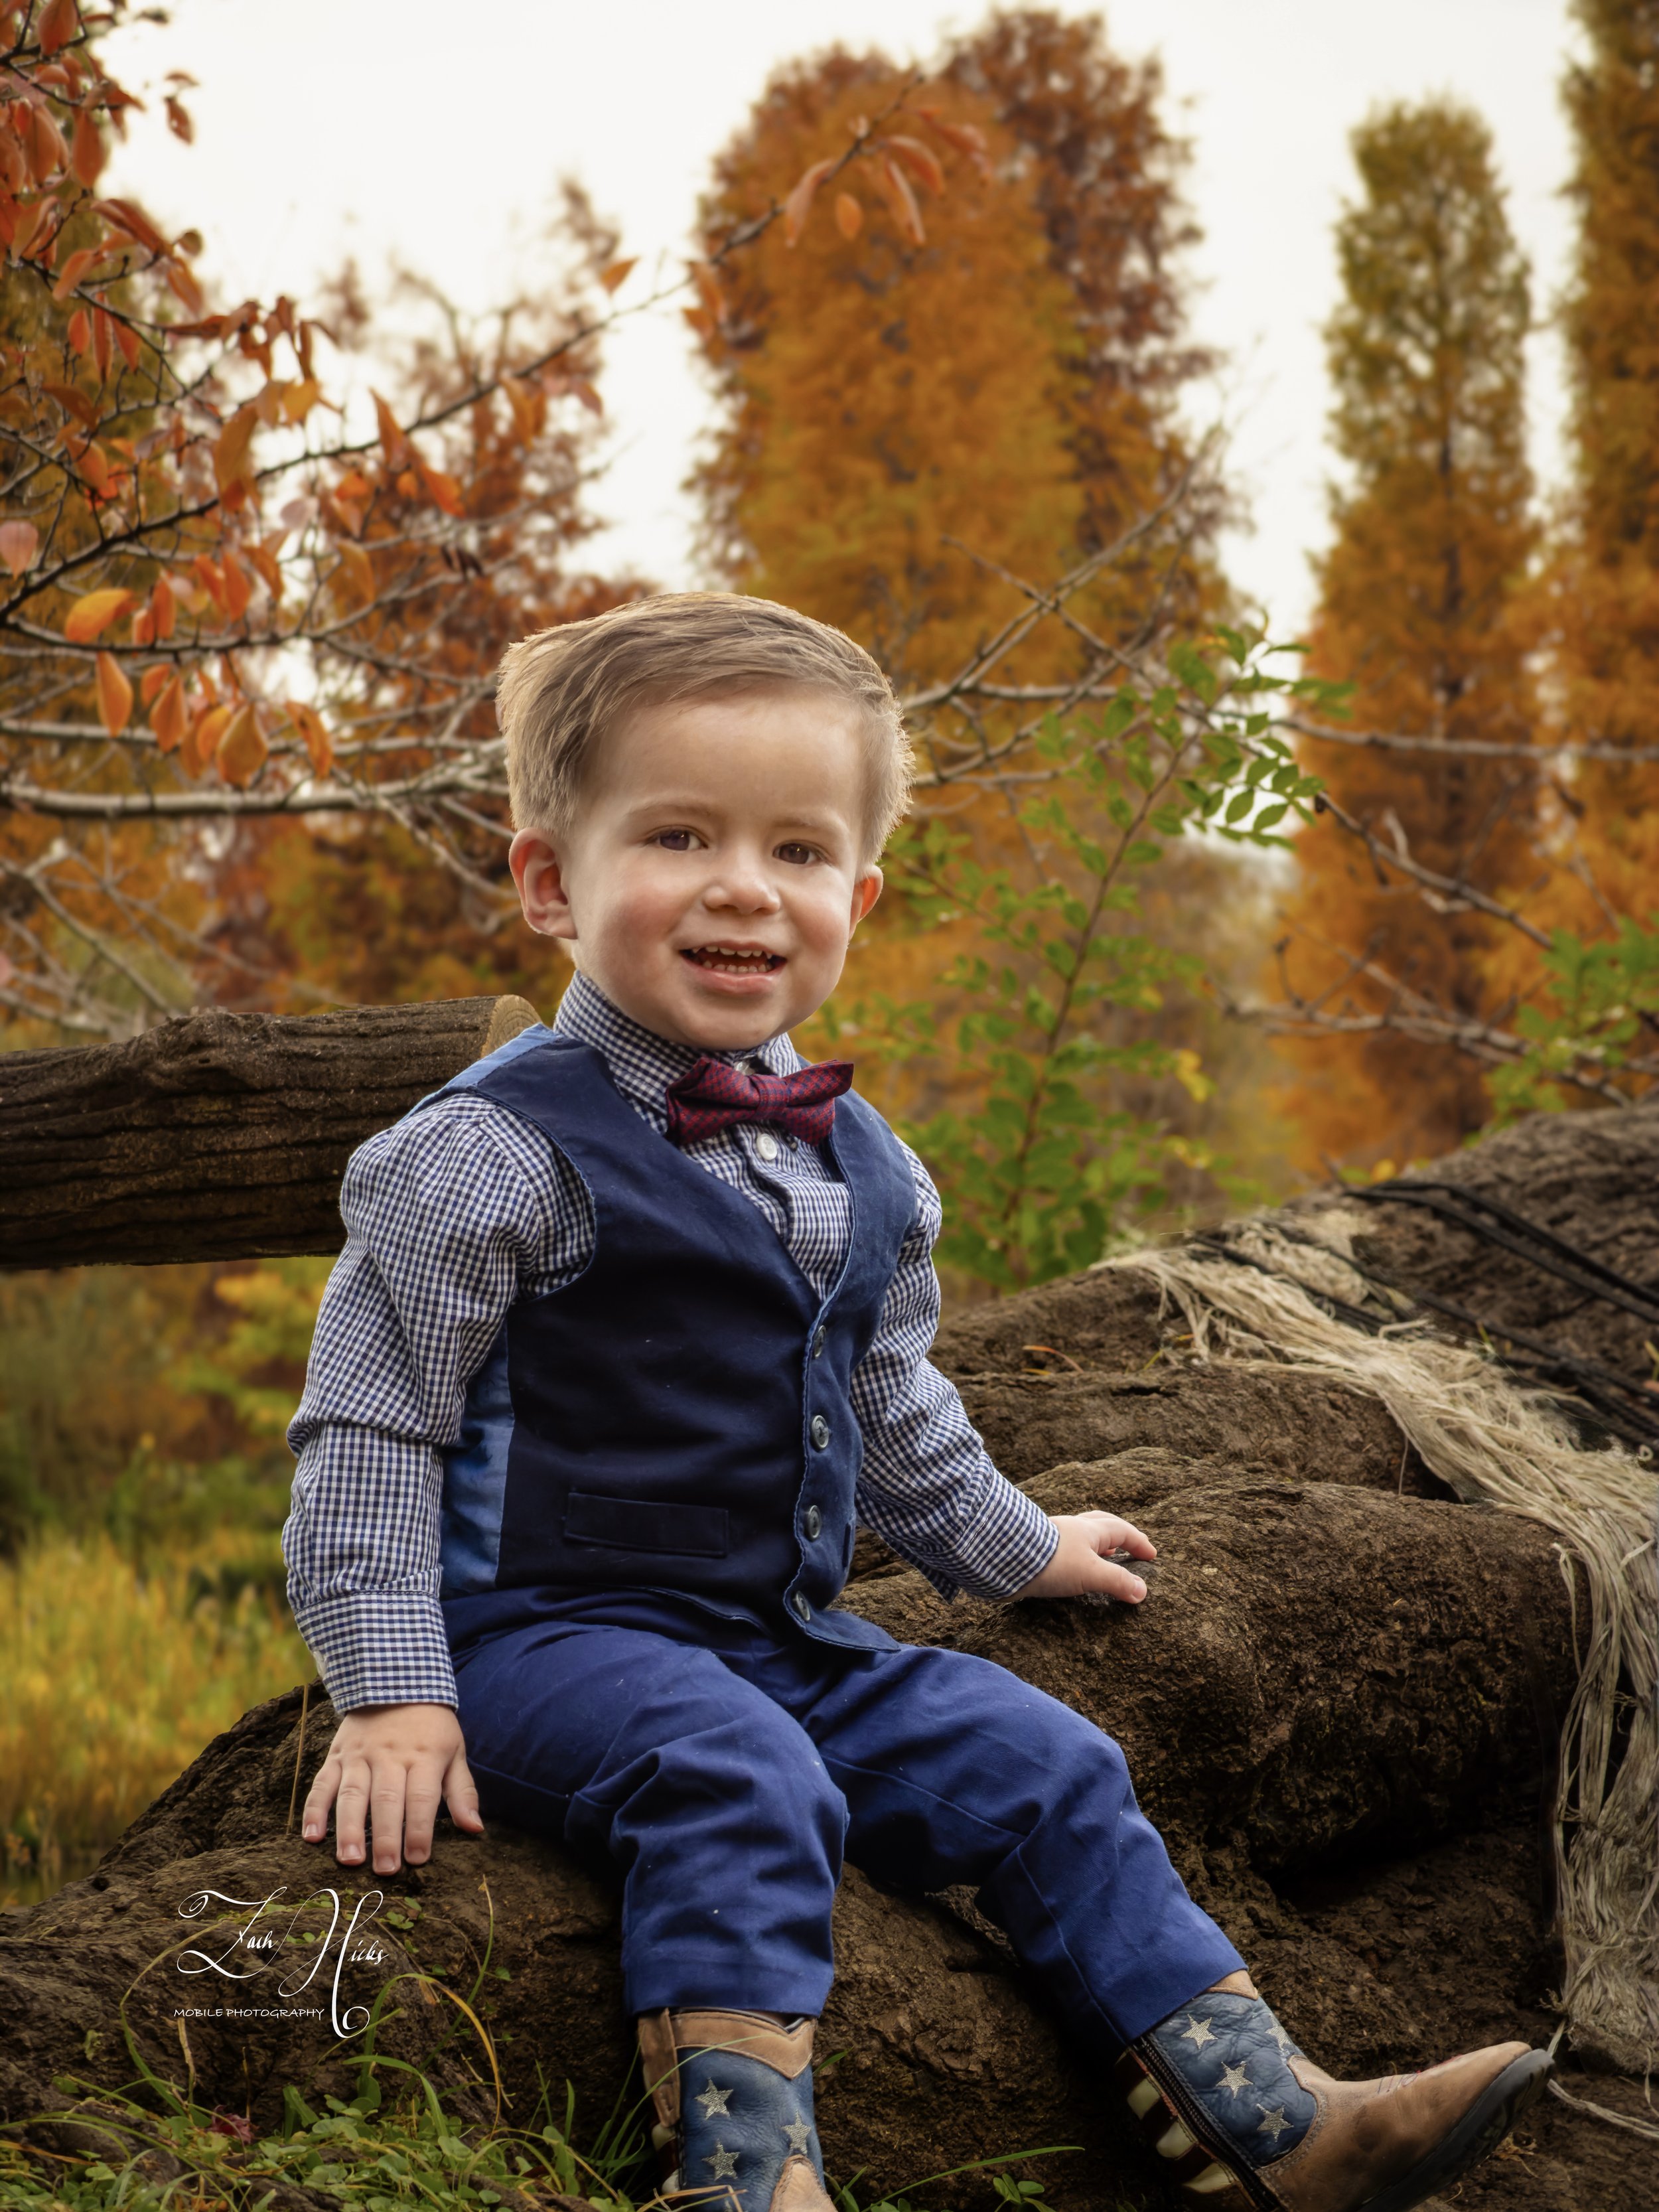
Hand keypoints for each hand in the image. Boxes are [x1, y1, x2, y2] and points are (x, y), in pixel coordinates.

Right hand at [301, 1702, 483, 1873]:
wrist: (396, 1682)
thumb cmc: (431, 1728)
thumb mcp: (455, 1752)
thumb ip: (463, 1792)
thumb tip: (475, 1829)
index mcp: (423, 1756)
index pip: (421, 1796)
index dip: (419, 1829)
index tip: (417, 1859)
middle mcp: (390, 1756)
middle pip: (386, 1799)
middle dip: (385, 1837)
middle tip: (384, 1870)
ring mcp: (360, 1755)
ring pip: (352, 1794)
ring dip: (349, 1828)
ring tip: (350, 1859)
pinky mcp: (337, 1755)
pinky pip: (323, 1783)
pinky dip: (314, 1810)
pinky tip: (311, 1836)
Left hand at [1013, 1511, 1156, 1603]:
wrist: (1005, 1559)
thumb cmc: (1052, 1561)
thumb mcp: (1091, 1573)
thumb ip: (1117, 1582)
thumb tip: (1142, 1591)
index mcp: (1088, 1530)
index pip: (1121, 1530)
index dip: (1139, 1542)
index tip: (1152, 1555)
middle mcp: (1072, 1530)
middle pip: (1101, 1525)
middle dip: (1119, 1535)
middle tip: (1131, 1546)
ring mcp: (1054, 1539)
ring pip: (1082, 1537)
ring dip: (1098, 1546)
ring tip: (1106, 1557)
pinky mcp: (1038, 1553)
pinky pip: (1066, 1551)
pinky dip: (1079, 1557)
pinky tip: (1075, 1569)